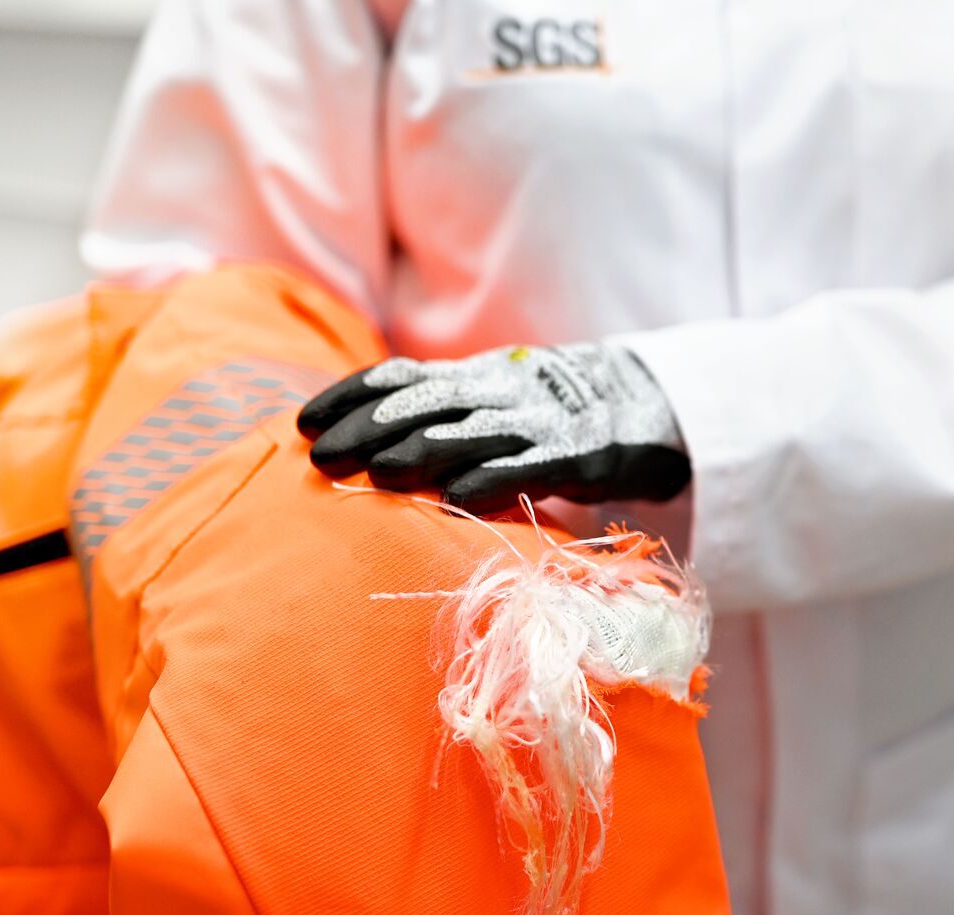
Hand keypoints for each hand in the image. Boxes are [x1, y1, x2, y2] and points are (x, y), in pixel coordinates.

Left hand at [297, 342, 689, 512]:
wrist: (649, 404)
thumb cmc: (554, 415)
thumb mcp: (494, 399)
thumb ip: (440, 414)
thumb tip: (362, 440)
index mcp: (476, 377)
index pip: (401, 377)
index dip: (350, 396)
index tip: (305, 420)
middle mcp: (501, 392)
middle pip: (425, 404)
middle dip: (370, 428)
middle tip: (321, 456)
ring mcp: (541, 423)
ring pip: (471, 432)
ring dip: (420, 452)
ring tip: (376, 475)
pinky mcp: (580, 456)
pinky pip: (531, 467)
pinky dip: (491, 480)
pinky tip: (456, 498)